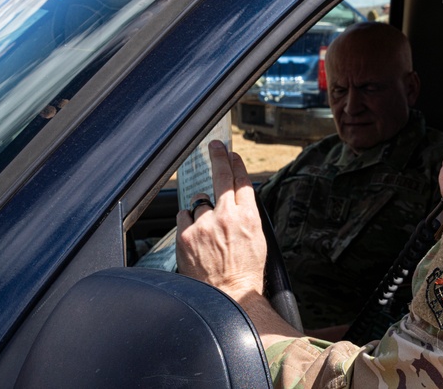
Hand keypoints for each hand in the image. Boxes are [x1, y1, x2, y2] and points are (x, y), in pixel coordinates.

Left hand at [176, 141, 266, 304]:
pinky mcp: (186, 236)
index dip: (237, 164)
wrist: (230, 297)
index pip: (242, 181)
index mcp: (249, 217)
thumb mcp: (258, 240)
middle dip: (219, 157)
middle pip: (221, 177)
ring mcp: (205, 225)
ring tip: (208, 231)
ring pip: (199, 202)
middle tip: (215, 146)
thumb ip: (246, 217)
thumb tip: (237, 202)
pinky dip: (188, 223)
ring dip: (202, 211)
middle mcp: (226, 216)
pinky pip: (184, 217)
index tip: (232, 154)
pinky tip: (195, 235)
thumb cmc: (246, 273)